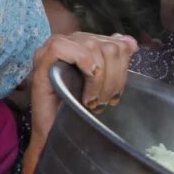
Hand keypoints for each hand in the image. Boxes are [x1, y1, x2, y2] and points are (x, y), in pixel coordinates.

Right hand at [24, 33, 138, 173]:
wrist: (54, 132)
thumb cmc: (76, 109)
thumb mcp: (102, 84)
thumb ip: (114, 61)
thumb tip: (131, 43)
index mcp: (81, 45)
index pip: (112, 41)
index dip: (123, 65)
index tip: (118, 92)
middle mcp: (66, 43)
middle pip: (105, 43)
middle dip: (114, 75)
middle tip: (107, 101)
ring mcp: (50, 50)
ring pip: (89, 45)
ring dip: (99, 77)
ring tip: (95, 100)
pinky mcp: (41, 61)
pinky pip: (63, 48)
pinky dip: (82, 64)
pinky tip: (86, 84)